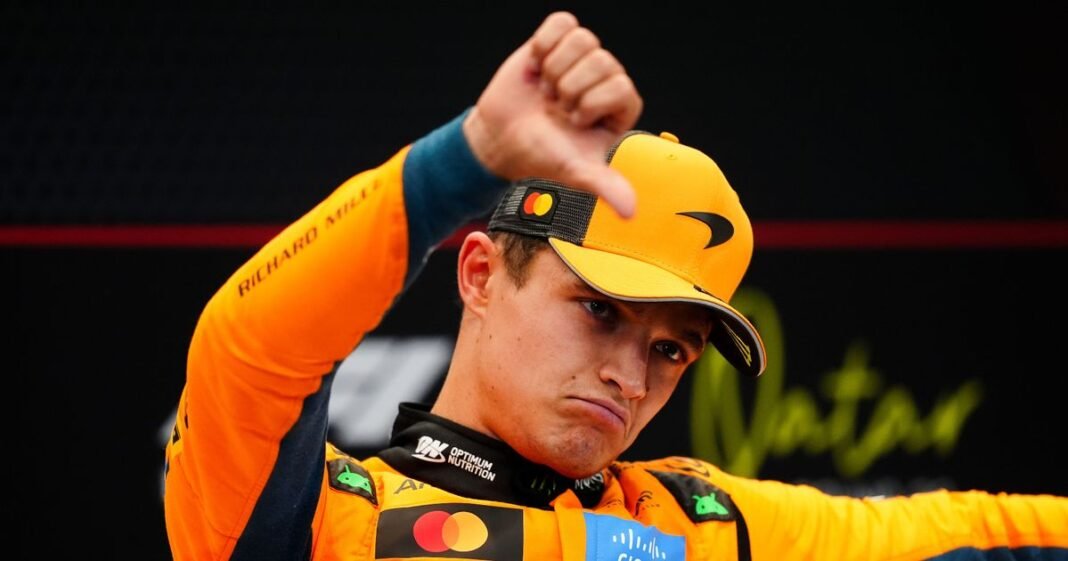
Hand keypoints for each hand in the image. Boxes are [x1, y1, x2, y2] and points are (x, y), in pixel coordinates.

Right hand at [463, 12, 641, 217]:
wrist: (501, 138)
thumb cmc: (542, 155)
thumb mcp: (575, 171)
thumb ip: (605, 186)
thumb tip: (631, 214)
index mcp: (620, 106)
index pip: (619, 86)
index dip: (589, 104)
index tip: (572, 123)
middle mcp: (606, 78)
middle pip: (601, 60)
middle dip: (569, 89)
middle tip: (555, 108)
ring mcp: (582, 57)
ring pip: (582, 39)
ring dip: (554, 68)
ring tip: (546, 90)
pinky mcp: (557, 40)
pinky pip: (562, 23)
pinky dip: (544, 45)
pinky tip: (537, 66)